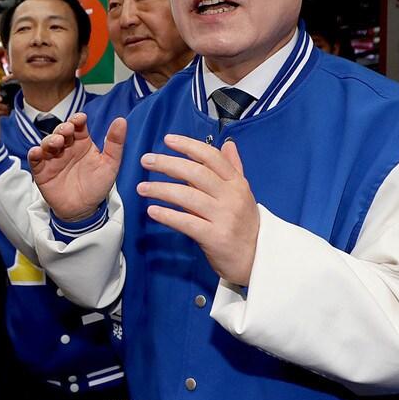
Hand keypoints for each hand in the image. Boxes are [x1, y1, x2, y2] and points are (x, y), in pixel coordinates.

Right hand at [27, 114, 127, 221]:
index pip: (78, 126)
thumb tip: (121, 120)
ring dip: (50, 139)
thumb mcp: (110, 164)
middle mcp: (66, 148)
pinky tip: (36, 152)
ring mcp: (52, 158)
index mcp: (82, 142)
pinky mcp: (42, 171)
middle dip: (63, 128)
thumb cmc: (97, 185)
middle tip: (68, 130)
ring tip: (57, 142)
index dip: (77, 119)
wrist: (84, 210)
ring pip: (47, 143)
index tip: (81, 118)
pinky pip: (35, 160)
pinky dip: (34, 154)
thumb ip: (115, 143)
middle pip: (61, 131)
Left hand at [137, 137, 259, 285]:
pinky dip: (167, 215)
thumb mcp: (244, 194)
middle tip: (146, 160)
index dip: (189, 146)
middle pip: (196, 173)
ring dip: (161, 189)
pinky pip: (187, 222)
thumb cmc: (245, 225)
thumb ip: (233, 168)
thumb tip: (227, 144)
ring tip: (142, 188)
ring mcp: (224, 217)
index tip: (168, 140)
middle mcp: (231, 197)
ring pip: (188, 196)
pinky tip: (152, 211)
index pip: (212, 157)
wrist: (257, 259)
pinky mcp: (215, 237)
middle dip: (168, 164)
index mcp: (237, 184)